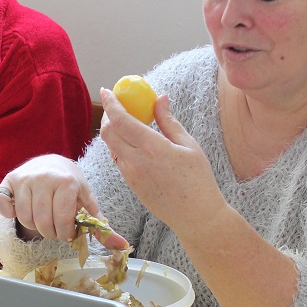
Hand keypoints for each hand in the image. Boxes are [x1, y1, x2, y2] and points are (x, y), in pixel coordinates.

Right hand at [0, 154, 127, 247]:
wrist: (52, 162)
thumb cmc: (71, 185)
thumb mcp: (87, 201)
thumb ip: (101, 226)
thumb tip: (121, 247)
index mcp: (66, 182)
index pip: (62, 219)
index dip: (65, 232)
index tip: (67, 232)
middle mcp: (44, 177)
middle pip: (43, 221)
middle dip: (51, 232)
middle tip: (55, 229)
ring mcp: (25, 179)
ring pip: (24, 217)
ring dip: (34, 225)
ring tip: (43, 219)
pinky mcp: (9, 181)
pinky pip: (3, 204)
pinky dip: (9, 213)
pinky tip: (19, 211)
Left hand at [98, 88, 225, 242]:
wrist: (196, 216)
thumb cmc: (198, 179)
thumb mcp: (188, 145)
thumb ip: (168, 120)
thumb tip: (159, 97)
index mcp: (152, 148)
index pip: (121, 120)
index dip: (111, 103)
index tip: (107, 90)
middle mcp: (136, 161)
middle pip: (108, 132)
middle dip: (108, 115)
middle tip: (117, 104)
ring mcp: (130, 174)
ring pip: (111, 146)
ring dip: (113, 130)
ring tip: (127, 120)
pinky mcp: (130, 184)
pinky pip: (118, 159)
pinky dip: (120, 145)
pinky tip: (133, 141)